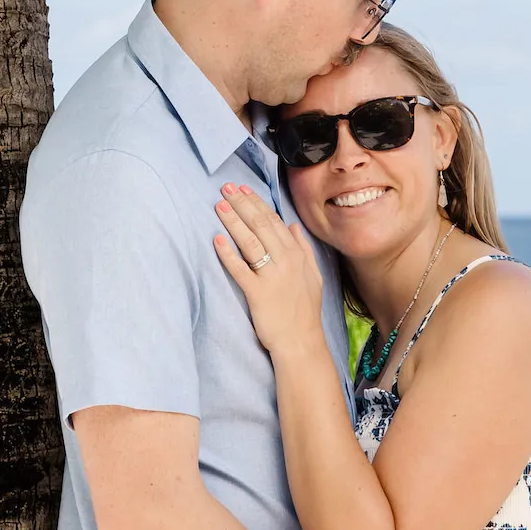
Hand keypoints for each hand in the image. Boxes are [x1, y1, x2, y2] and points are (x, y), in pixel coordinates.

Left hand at [214, 184, 326, 358]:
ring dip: (234, 222)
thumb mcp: (313, 276)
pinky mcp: (258, 293)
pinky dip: (228, 254)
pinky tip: (217, 240)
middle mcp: (286, 261)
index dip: (258, 203)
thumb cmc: (305, 311)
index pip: (275, 221)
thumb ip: (304, 249)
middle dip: (242, 204)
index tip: (244, 189)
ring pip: (250, 242)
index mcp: (297, 255)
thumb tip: (293, 226)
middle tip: (226, 188)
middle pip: (261, 226)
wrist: (301, 342)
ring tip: (219, 206)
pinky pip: (240, 269)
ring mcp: (272, 276)